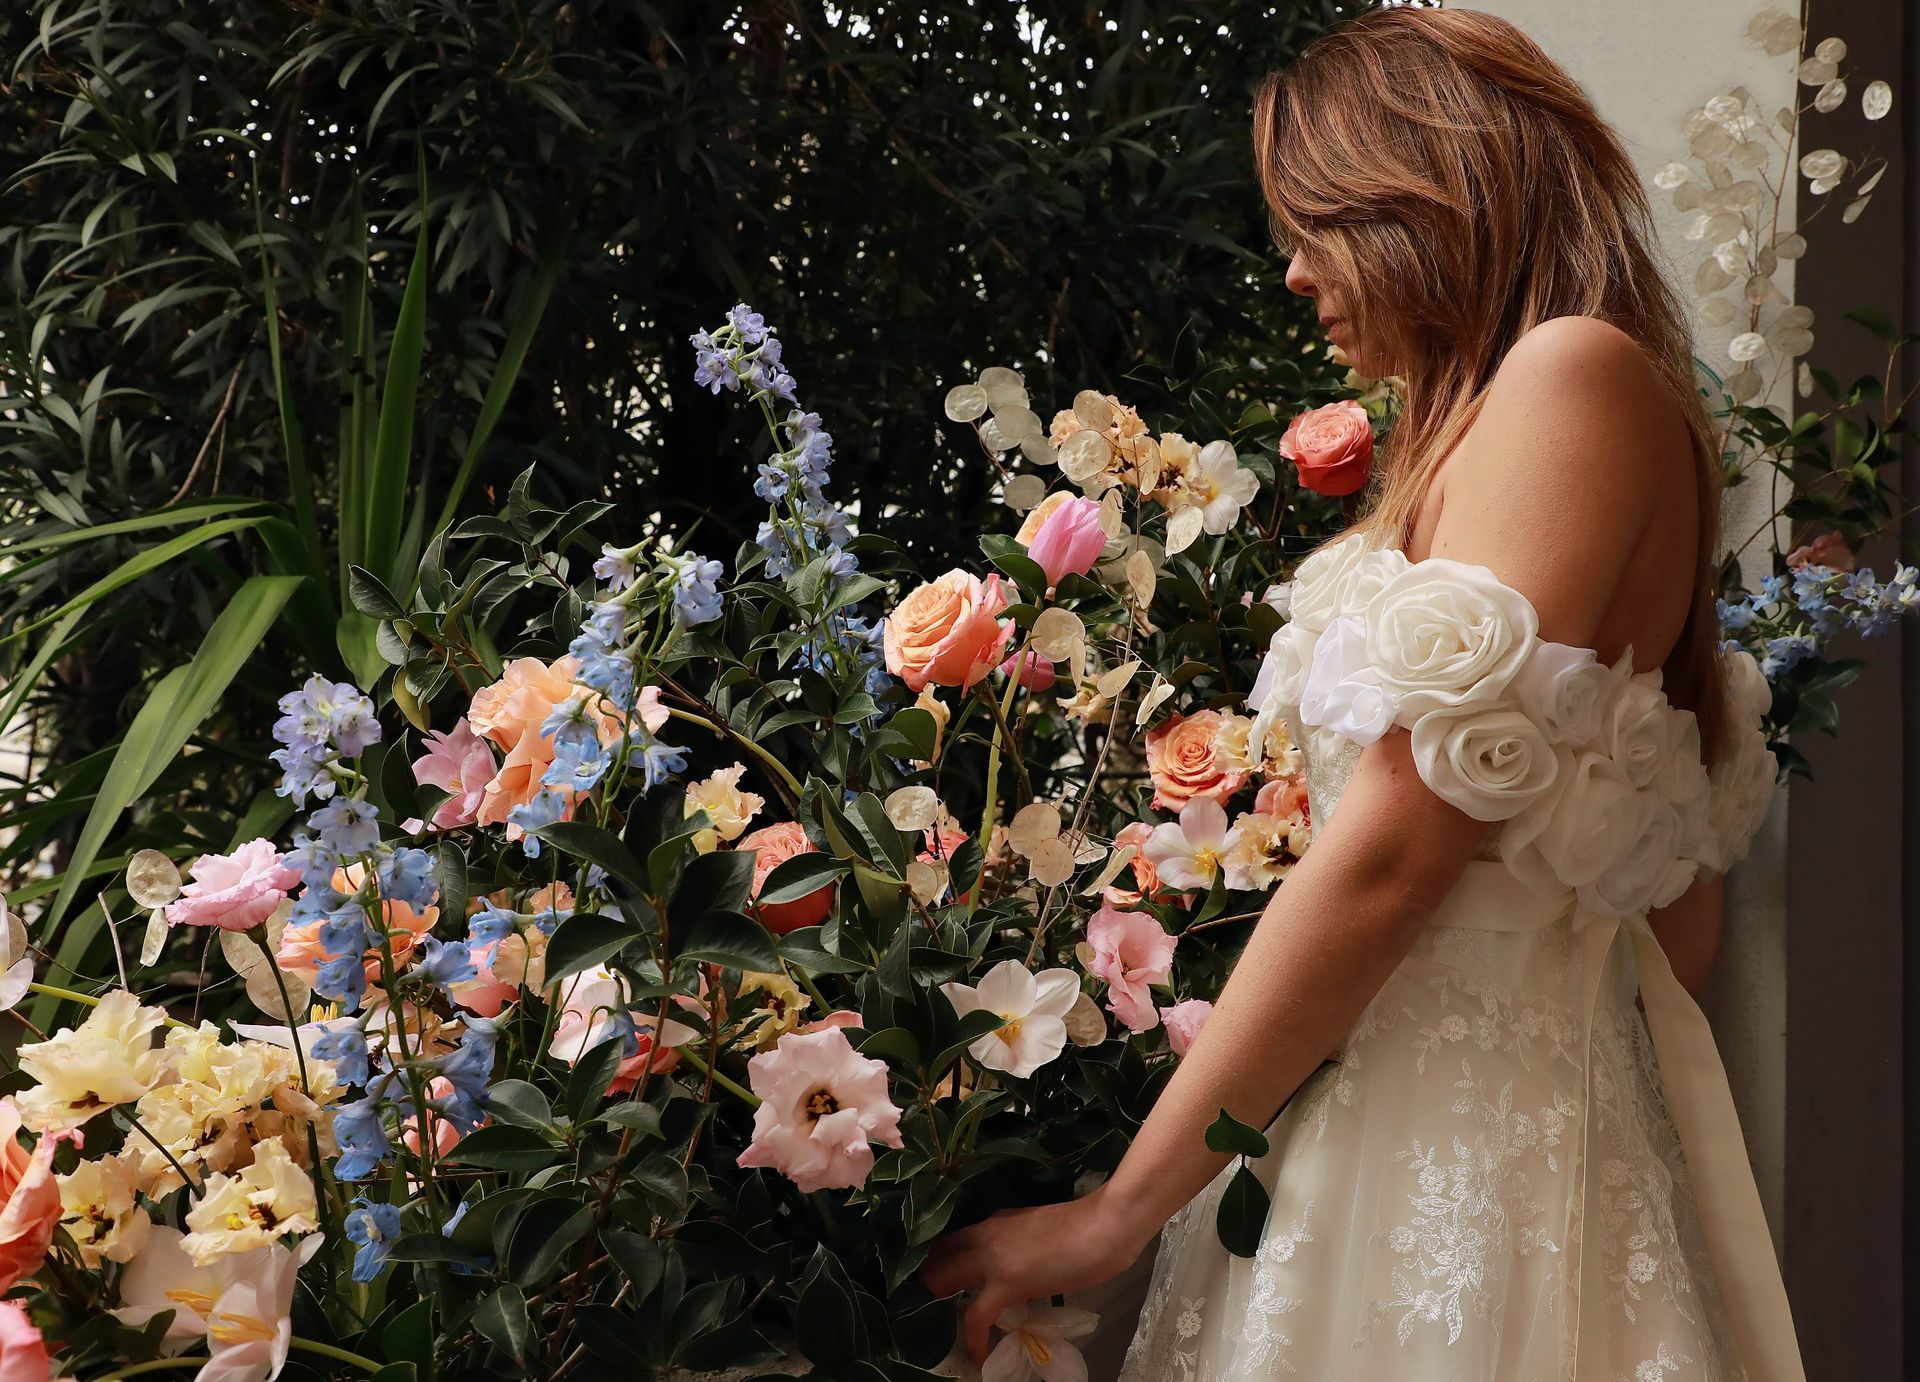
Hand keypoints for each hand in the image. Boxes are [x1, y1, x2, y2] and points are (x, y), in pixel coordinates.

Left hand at [917, 1184, 1150, 1365]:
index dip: (939, 1261)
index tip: (938, 1281)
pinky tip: (978, 1355)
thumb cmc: (1086, 1226)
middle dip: (929, 1281)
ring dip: (939, 1303)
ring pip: (943, 1278)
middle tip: (934, 1307)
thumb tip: (1015, 1267)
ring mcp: (993, 1257)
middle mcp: (985, 1234)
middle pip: (937, 1256)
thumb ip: (1019, 1244)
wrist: (1105, 1225)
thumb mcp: (1038, 1230)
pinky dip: (973, 1338)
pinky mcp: (1007, 1282)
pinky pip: (976, 1316)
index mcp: (995, 1222)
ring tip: (944, 1330)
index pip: (951, 1239)